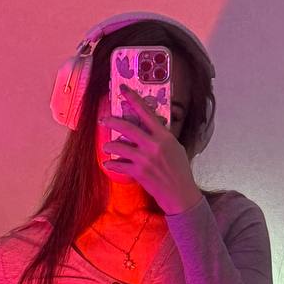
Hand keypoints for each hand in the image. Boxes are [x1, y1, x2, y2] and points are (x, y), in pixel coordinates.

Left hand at [98, 84, 202, 215]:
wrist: (180, 194)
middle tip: (103, 120)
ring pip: (119, 147)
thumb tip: (151, 126)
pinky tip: (108, 164)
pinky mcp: (138, 172)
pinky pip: (119, 165)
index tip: (123, 90)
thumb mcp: (175, 148)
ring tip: (107, 146)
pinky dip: (111, 164)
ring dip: (109, 146)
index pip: (147, 112)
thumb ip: (162, 137)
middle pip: (127, 127)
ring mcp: (145, 159)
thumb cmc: (180, 170)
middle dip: (112, 121)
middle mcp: (153, 145)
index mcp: (164, 136)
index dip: (133, 99)